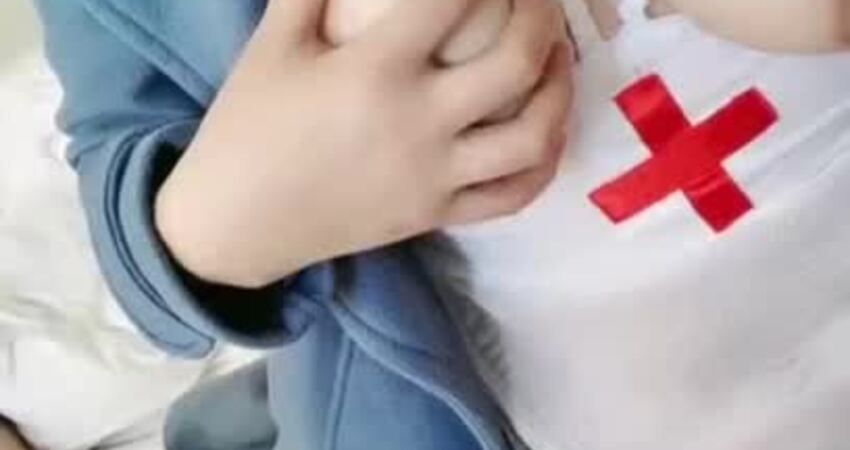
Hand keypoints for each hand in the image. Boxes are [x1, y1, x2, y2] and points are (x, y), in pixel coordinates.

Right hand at [155, 0, 572, 287]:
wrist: (236, 223)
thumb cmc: (249, 129)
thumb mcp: (274, 46)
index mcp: (375, 73)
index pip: (451, 1)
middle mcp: (419, 124)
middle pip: (517, 63)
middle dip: (544, 16)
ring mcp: (436, 178)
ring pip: (532, 137)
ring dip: (560, 89)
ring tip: (558, 58)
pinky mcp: (438, 216)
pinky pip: (511, 195)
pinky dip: (543, 162)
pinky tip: (548, 131)